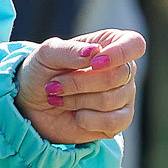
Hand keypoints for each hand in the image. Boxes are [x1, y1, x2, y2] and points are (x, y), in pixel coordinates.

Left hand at [14, 27, 144, 144]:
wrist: (32, 104)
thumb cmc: (43, 72)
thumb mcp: (47, 54)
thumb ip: (69, 50)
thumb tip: (94, 52)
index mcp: (111, 44)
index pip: (134, 44)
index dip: (119, 54)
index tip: (94, 63)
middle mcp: (123, 70)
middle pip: (118, 76)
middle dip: (80, 82)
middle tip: (55, 84)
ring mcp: (124, 97)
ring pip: (112, 99)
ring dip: (77, 100)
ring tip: (59, 98)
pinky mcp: (118, 121)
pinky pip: (113, 122)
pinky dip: (87, 119)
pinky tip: (75, 114)